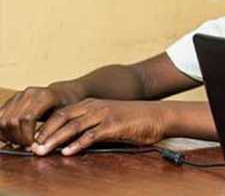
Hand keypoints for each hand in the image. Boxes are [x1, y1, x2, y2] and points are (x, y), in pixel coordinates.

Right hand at [0, 83, 84, 146]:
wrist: (64, 92)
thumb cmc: (68, 106)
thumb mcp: (67, 116)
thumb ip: (54, 129)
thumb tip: (40, 147)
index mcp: (44, 96)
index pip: (27, 119)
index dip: (26, 136)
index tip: (33, 146)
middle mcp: (29, 94)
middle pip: (13, 120)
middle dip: (17, 138)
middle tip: (26, 147)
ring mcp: (19, 96)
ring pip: (3, 119)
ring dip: (8, 135)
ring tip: (19, 143)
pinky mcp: (12, 100)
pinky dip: (2, 130)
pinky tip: (11, 138)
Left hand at [29, 99, 168, 155]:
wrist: (160, 115)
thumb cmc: (136, 119)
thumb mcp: (109, 118)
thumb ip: (91, 125)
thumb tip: (72, 141)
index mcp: (92, 104)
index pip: (61, 113)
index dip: (46, 127)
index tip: (35, 140)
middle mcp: (96, 107)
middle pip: (62, 118)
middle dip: (45, 134)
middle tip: (33, 148)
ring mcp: (105, 115)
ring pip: (73, 127)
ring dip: (55, 140)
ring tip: (44, 151)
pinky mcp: (114, 125)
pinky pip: (91, 135)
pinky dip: (77, 144)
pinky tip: (68, 152)